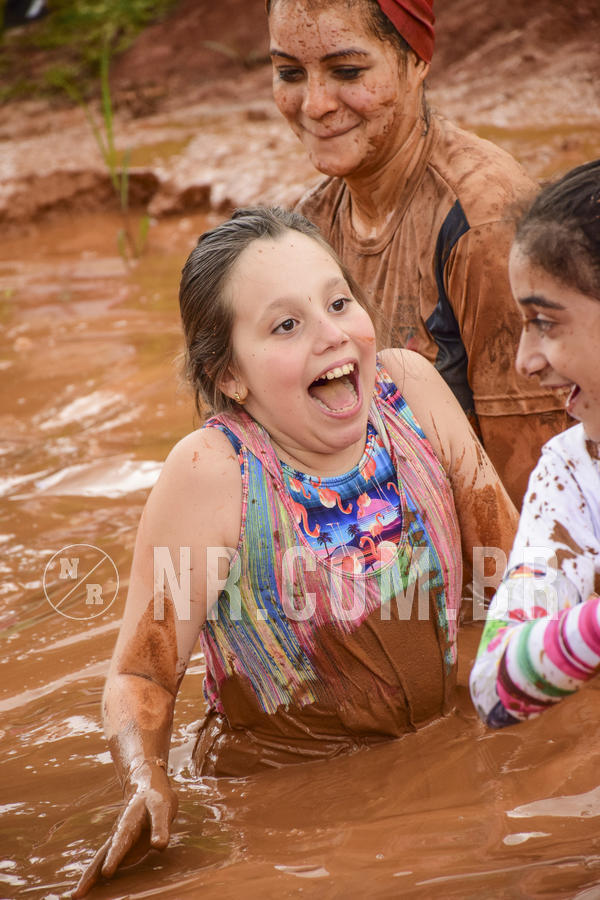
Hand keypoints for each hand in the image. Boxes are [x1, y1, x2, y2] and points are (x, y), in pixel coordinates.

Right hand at [71, 759, 177, 897]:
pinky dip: (97, 876)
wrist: (147, 789)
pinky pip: (107, 862)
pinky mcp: (121, 848)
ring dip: (89, 878)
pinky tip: (91, 888)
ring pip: (100, 860)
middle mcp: (119, 835)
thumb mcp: (162, 809)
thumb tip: (159, 847)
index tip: (106, 873)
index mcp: (128, 823)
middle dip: (90, 875)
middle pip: (102, 856)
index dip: (114, 857)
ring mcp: (118, 842)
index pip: (120, 842)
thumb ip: (161, 827)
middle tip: (77, 894)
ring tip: (76, 896)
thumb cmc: (156, 799)